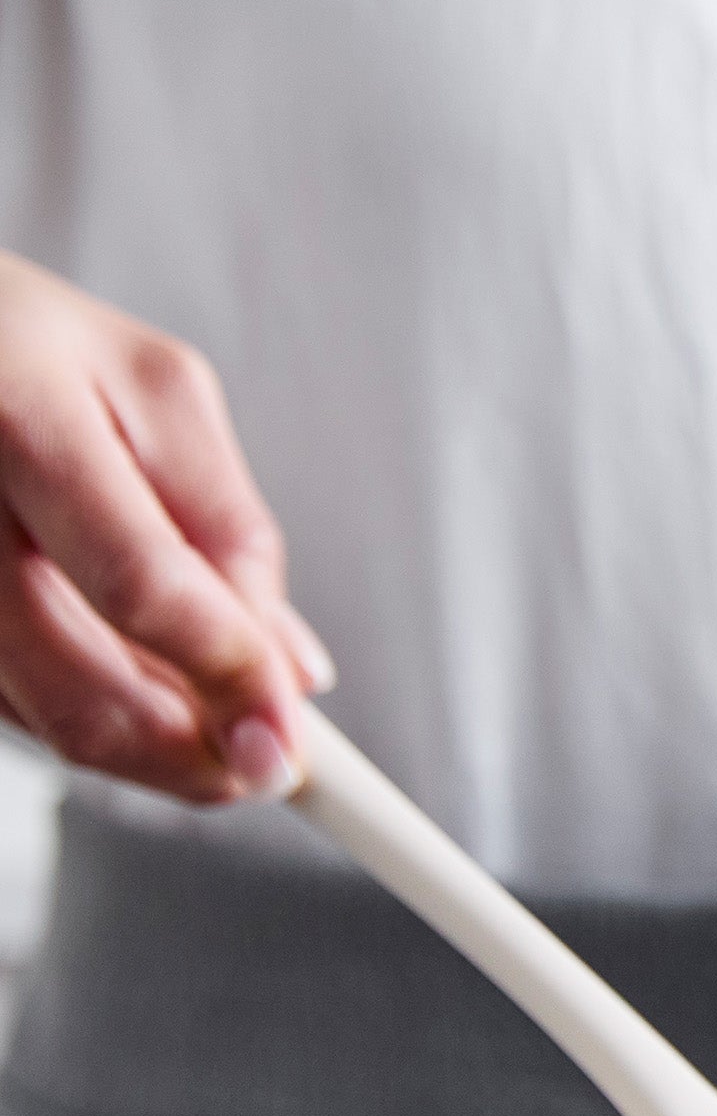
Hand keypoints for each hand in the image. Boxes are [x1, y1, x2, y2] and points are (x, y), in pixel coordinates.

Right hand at [0, 252, 330, 801]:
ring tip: (208, 710)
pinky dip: (88, 719)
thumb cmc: (37, 352)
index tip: (289, 738)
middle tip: (266, 763)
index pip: (140, 586)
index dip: (228, 677)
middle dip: (192, 756)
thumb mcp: (161, 397)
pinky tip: (128, 678)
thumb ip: (233, 533)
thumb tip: (289, 671)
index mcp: (22, 417)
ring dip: (149, 750)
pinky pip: (12, 711)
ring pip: (43, 722)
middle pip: (76, 690)